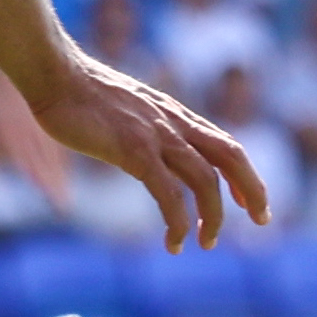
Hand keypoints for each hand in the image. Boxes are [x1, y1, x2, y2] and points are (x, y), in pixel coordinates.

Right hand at [17, 53, 270, 251]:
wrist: (54, 74)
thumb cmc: (78, 92)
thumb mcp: (124, 109)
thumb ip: (141, 127)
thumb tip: (139, 148)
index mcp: (173, 114)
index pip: (225, 145)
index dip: (245, 175)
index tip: (251, 202)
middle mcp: (173, 123)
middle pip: (232, 157)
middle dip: (253, 191)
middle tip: (261, 221)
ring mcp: (156, 135)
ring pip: (206, 180)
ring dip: (213, 217)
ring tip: (205, 243)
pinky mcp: (134, 150)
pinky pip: (168, 193)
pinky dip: (177, 221)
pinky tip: (174, 241)